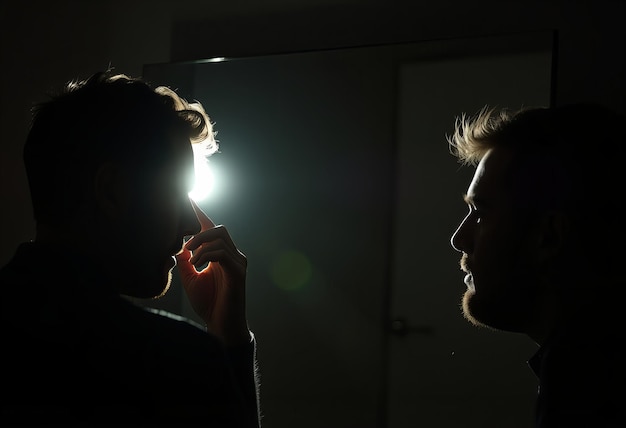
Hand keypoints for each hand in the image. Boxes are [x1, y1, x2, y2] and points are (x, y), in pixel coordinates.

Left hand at [175, 199, 249, 345]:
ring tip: (190, 258)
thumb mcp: (191, 278)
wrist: (221, 326)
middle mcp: (232, 255)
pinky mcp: (238, 272)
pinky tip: (197, 266)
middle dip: (199, 232)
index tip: (187, 197)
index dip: (199, 213)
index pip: (210, 228)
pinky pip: (223, 253)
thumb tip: (175, 244)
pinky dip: (206, 256)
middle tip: (184, 246)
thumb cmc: (209, 302)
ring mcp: (237, 262)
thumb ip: (186, 260)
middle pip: (218, 228)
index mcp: (221, 254)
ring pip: (221, 237)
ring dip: (201, 244)